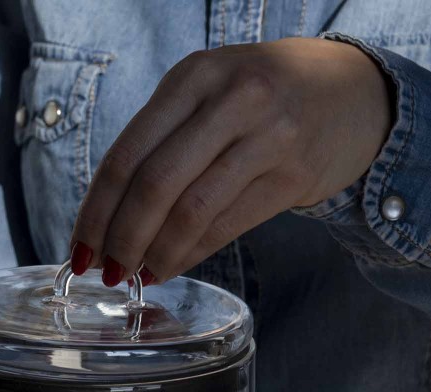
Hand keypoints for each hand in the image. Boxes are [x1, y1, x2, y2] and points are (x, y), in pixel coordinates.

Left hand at [69, 38, 390, 284]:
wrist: (352, 92)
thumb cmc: (262, 100)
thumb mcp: (208, 97)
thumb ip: (162, 144)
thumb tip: (108, 220)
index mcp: (194, 77)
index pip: (127, 154)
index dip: (96, 210)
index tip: (78, 249)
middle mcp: (230, 99)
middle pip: (154, 185)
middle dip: (121, 239)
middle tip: (106, 271)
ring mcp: (268, 136)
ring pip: (191, 211)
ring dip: (155, 254)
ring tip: (138, 275)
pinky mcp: (293, 175)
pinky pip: (226, 226)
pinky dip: (189, 255)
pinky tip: (170, 267)